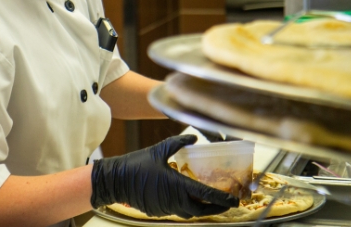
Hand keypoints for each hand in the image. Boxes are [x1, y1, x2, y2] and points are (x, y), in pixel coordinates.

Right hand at [91, 135, 239, 218]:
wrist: (116, 180)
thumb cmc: (136, 164)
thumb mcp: (159, 150)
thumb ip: (178, 142)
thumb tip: (193, 137)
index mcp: (177, 184)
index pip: (206, 194)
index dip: (222, 198)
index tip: (234, 200)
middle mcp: (174, 200)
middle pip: (201, 209)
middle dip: (216, 208)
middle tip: (226, 204)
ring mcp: (166, 208)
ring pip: (189, 213)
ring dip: (200, 208)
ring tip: (208, 202)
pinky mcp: (158, 212)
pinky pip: (176, 212)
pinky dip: (185, 207)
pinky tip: (185, 199)